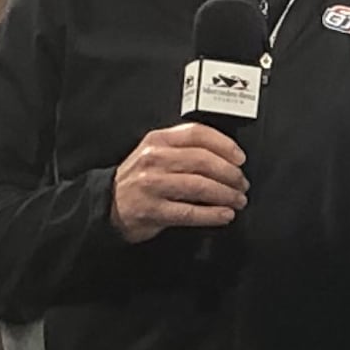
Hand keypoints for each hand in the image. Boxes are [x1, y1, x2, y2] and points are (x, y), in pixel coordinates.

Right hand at [111, 124, 247, 241]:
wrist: (107, 205)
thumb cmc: (139, 179)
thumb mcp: (155, 152)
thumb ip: (184, 148)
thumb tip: (227, 156)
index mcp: (157, 140)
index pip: (197, 134)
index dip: (224, 144)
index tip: (240, 158)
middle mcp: (154, 159)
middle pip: (202, 161)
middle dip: (229, 173)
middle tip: (242, 183)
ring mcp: (152, 185)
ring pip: (199, 186)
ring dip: (225, 194)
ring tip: (238, 200)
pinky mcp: (152, 210)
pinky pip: (189, 212)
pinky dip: (212, 214)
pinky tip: (225, 215)